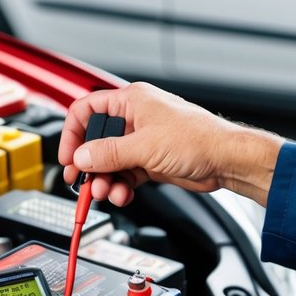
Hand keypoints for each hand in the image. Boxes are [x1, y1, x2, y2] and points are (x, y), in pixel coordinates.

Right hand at [58, 82, 283, 206]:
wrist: (226, 160)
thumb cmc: (199, 139)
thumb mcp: (145, 146)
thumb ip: (109, 153)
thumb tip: (82, 157)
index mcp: (131, 101)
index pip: (87, 110)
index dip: (73, 133)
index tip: (68, 157)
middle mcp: (135, 118)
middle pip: (96, 140)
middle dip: (89, 163)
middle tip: (82, 181)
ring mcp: (142, 141)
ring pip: (110, 161)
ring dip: (105, 179)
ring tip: (105, 192)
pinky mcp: (150, 161)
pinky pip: (125, 174)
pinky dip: (120, 186)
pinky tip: (122, 194)